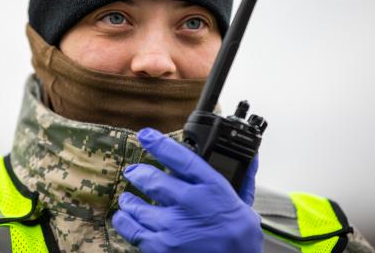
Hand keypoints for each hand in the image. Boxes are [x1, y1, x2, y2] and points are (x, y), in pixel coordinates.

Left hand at [112, 127, 262, 252]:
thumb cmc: (239, 239)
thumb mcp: (244, 205)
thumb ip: (243, 179)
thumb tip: (251, 158)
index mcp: (211, 188)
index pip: (180, 157)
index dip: (159, 144)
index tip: (145, 135)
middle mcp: (190, 203)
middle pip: (152, 179)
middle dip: (137, 173)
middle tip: (133, 172)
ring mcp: (173, 226)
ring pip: (137, 205)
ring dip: (129, 200)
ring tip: (128, 198)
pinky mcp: (161, 247)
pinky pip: (132, 229)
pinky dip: (124, 221)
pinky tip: (124, 217)